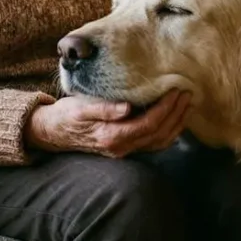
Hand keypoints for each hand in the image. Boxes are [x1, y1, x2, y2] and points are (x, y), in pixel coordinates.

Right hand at [26, 89, 190, 157]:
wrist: (53, 133)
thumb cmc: (66, 116)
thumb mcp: (80, 108)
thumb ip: (103, 109)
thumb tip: (126, 108)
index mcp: (112, 136)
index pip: (149, 124)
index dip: (166, 108)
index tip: (176, 90)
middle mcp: (121, 147)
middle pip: (159, 133)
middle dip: (176, 113)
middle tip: (187, 92)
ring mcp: (124, 150)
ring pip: (159, 142)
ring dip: (176, 123)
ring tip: (187, 104)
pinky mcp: (125, 148)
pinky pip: (153, 144)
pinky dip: (168, 132)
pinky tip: (175, 118)